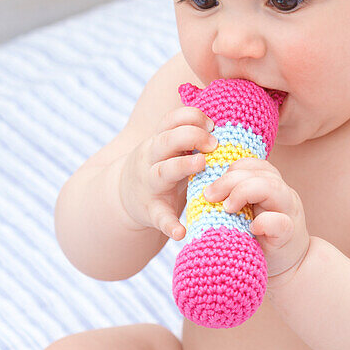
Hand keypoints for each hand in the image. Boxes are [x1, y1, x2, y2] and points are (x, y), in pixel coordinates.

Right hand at [118, 107, 216, 238]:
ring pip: (163, 172)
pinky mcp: (152, 211)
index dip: (192, 117)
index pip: (172, 120)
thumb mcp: (169, 148)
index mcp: (159, 141)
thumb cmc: (160, 167)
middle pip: (167, 141)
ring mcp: (150, 184)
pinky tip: (181, 232)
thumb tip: (227, 121)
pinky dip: (170, 225)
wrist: (123, 196)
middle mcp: (152, 159)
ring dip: (182, 166)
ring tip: (202, 165)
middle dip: (190, 136)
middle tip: (214, 143)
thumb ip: (190, 135)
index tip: (213, 124)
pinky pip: (160, 217)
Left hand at [202, 158, 310, 281]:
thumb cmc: (259, 242)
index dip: (233, 168)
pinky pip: (281, 222)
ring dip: (244, 192)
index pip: (255, 165)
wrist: (289, 271)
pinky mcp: (289, 236)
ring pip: (272, 188)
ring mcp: (289, 214)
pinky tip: (252, 227)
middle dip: (230, 180)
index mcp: (272, 188)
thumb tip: (204, 190)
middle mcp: (283, 197)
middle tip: (209, 196)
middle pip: (261, 173)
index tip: (213, 186)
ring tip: (227, 208)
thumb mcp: (246, 216)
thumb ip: (234, 200)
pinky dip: (264, 222)